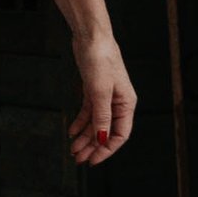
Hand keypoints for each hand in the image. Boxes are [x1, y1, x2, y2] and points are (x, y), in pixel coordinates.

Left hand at [69, 28, 136, 165]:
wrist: (91, 36)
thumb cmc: (100, 59)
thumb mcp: (100, 90)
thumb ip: (101, 116)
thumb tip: (103, 140)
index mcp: (126, 104)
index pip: (120, 135)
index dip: (107, 150)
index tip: (93, 160)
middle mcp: (118, 102)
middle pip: (106, 131)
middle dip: (93, 147)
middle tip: (78, 159)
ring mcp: (105, 96)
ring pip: (96, 123)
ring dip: (85, 137)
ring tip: (73, 149)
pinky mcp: (93, 89)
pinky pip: (88, 112)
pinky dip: (80, 122)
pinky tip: (71, 131)